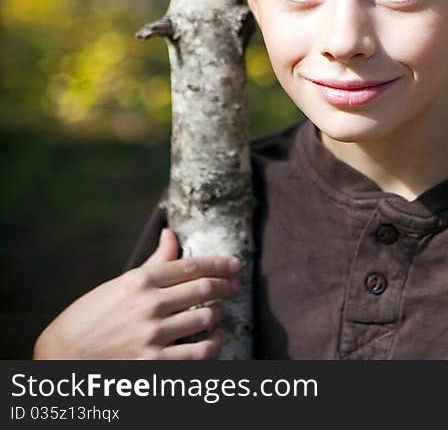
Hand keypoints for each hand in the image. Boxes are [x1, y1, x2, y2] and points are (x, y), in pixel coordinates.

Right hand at [33, 228, 239, 359]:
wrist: (62, 357)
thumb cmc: (91, 316)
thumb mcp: (119, 284)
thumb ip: (153, 262)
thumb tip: (171, 234)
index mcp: (139, 281)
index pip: (192, 266)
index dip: (220, 264)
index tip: (235, 265)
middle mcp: (148, 305)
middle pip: (205, 289)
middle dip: (226, 286)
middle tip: (234, 287)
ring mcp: (152, 335)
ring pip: (207, 319)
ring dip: (218, 314)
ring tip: (217, 312)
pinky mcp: (153, 363)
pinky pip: (200, 352)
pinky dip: (214, 344)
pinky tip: (213, 338)